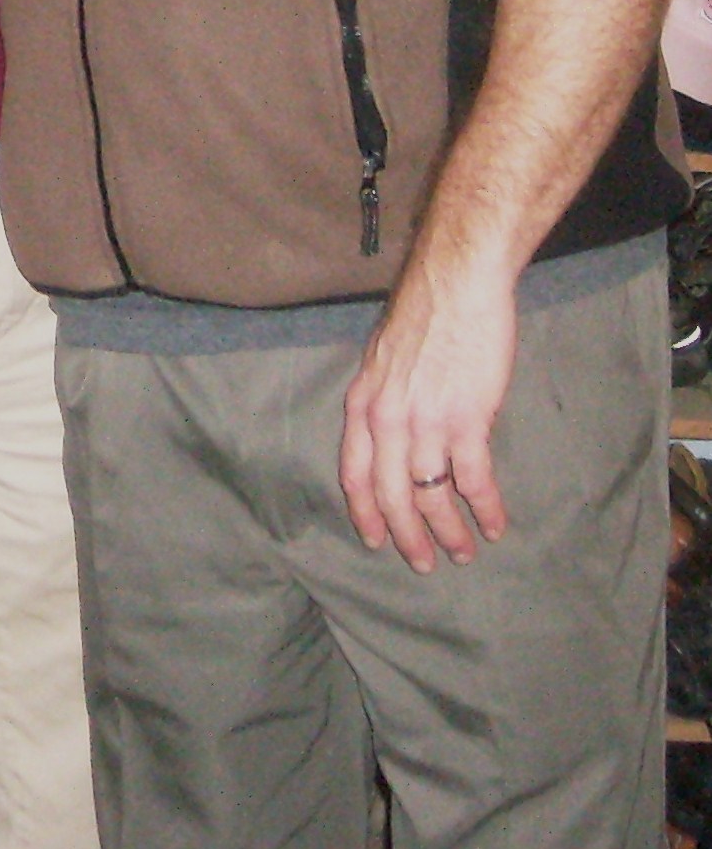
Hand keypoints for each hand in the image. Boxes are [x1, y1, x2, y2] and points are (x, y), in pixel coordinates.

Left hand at [339, 255, 517, 571]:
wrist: (456, 284)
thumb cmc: (426, 316)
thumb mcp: (385, 360)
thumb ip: (386, 399)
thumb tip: (397, 434)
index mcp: (362, 404)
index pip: (353, 473)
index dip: (365, 512)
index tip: (375, 540)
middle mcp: (386, 419)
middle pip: (390, 494)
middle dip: (408, 536)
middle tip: (424, 563)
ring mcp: (425, 421)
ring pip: (430, 495)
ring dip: (450, 531)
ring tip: (465, 553)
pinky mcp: (466, 419)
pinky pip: (472, 480)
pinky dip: (485, 508)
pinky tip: (495, 525)